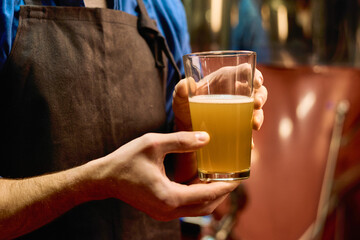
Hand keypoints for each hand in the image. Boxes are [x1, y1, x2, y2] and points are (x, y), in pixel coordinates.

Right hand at [94, 131, 239, 220]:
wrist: (104, 178)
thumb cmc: (126, 160)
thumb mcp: (153, 143)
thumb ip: (181, 140)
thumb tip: (207, 137)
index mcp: (169, 196)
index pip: (207, 194)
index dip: (226, 185)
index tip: (240, 176)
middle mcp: (169, 210)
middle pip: (207, 206)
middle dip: (223, 192)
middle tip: (235, 176)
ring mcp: (165, 213)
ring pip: (198, 209)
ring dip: (212, 195)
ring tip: (222, 178)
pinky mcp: (161, 211)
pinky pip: (187, 207)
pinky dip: (199, 196)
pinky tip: (202, 181)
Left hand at [173, 66, 267, 131]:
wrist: (185, 129)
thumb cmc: (185, 107)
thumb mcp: (180, 98)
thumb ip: (181, 89)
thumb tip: (186, 83)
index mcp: (226, 79)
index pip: (246, 72)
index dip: (255, 75)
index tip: (257, 82)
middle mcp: (236, 94)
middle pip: (257, 91)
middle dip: (261, 97)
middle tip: (256, 104)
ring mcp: (239, 111)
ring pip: (257, 110)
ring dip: (259, 116)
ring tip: (254, 124)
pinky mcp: (238, 127)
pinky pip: (248, 131)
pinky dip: (250, 138)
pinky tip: (249, 144)